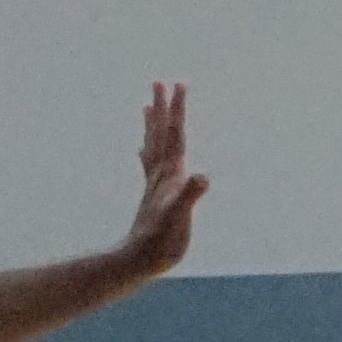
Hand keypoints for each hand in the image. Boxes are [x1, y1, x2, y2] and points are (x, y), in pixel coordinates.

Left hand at [117, 82, 207, 275]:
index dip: (179, 109)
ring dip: (153, 124)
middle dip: (163, 107)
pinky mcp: (153, 194)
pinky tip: (142, 146)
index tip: (180, 85)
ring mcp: (155, 183)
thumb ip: (190, 196)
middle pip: (162, 133)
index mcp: (170, 174)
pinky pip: (149, 164)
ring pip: (153, 144)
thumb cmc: (162, 242)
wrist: (138, 260)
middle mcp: (160, 174)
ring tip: (149, 104)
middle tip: (161, 82)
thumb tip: (203, 176)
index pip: (176, 134)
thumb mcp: (180, 219)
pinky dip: (147, 149)